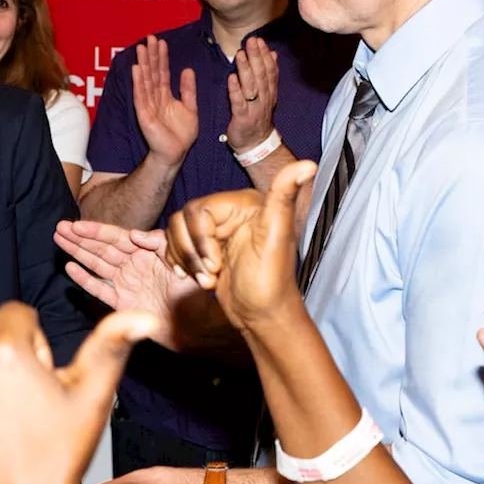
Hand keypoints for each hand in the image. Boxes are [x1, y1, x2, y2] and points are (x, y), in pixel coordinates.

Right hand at [55, 220, 246, 358]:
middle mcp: (133, 265)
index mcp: (145, 252)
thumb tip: (133, 235)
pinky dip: (85, 279)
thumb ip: (158, 244)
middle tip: (59, 228)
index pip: (115, 237)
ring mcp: (126, 283)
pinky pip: (100, 289)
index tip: (75, 224)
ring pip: (97, 265)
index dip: (95, 231)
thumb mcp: (180, 259)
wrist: (197, 325)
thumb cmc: (194, 290)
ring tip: (59, 240)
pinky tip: (70, 268)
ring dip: (77, 253)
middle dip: (79, 238)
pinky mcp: (122, 303)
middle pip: (101, 248)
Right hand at [133, 36, 197, 168]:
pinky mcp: (144, 114)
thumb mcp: (190, 107)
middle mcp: (155, 98)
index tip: (160, 42)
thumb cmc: (181, 135)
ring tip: (142, 48)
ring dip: (143, 63)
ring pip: (145, 80)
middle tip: (149, 38)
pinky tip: (137, 69)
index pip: (163, 72)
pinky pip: (141, 95)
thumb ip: (188, 89)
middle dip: (151, 55)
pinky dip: (138, 82)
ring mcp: (148, 105)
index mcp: (166, 96)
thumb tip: (187, 69)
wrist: (176, 153)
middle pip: (152, 72)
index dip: (162, 57)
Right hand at [165, 162, 316, 333]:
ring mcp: (216, 232)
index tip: (216, 264)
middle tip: (210, 275)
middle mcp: (230, 213)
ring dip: (185, 260)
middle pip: (183, 220)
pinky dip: (179, 263)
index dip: (200, 238)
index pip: (199, 210)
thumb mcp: (276, 238)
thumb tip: (307, 165)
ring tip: (206, 280)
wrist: (263, 318)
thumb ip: (284, 196)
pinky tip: (194, 279)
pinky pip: (176, 245)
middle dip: (191, 252)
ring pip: (176, 233)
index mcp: (245, 205)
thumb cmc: (271, 284)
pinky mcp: (206, 249)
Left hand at [226, 37, 278, 152]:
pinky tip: (231, 78)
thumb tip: (273, 54)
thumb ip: (270, 75)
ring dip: (246, 69)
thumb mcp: (267, 95)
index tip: (259, 41)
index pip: (269, 70)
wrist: (256, 145)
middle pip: (261, 75)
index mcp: (269, 92)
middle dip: (256, 57)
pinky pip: (239, 103)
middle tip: (251, 41)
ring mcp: (254, 108)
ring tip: (240, 54)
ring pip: (251, 86)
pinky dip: (235, 90)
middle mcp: (264, 98)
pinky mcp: (242, 118)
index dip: (265, 55)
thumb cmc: (258, 117)